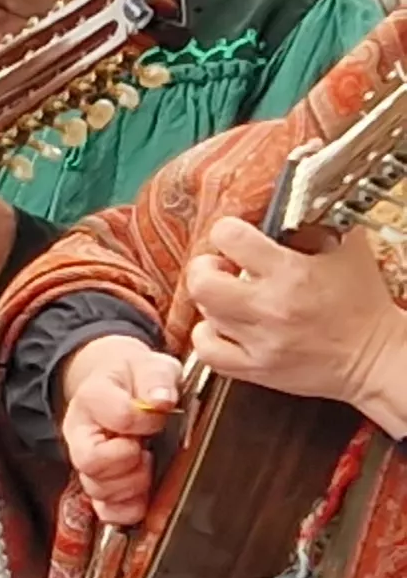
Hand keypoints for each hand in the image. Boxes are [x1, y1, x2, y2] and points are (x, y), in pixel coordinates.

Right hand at [58, 333, 187, 528]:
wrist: (119, 386)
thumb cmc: (135, 378)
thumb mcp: (149, 364)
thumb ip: (156, 377)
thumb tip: (161, 399)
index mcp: (92, 399)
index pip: (118, 416)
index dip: (146, 420)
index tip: (162, 411)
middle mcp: (80, 435)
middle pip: (90, 462)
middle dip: (129, 460)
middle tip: (147, 448)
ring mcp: (88, 463)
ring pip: (97, 489)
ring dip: (132, 485)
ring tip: (147, 464)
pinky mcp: (100, 486)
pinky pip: (106, 511)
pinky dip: (128, 509)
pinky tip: (143, 494)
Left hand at [183, 216, 406, 419]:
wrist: (375, 356)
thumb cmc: (363, 305)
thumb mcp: (348, 252)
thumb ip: (317, 226)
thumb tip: (293, 209)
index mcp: (291, 273)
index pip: (230, 238)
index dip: (226, 230)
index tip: (233, 236)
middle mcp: (270, 307)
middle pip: (202, 282)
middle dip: (204, 267)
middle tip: (219, 267)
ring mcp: (260, 341)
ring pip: (205, 314)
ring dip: (213, 300)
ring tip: (231, 296)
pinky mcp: (256, 368)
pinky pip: (208, 352)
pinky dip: (207, 337)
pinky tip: (222, 327)